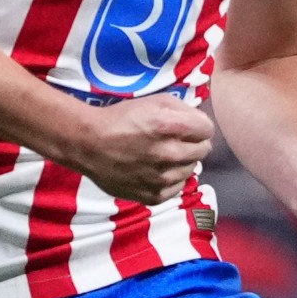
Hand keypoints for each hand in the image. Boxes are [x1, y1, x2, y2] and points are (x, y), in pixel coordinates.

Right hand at [67, 93, 216, 204]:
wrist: (89, 145)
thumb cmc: (121, 118)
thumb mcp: (154, 101)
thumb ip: (183, 109)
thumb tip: (200, 123)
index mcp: (169, 126)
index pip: (207, 129)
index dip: (198, 125)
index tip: (187, 126)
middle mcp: (169, 154)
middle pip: (203, 150)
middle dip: (192, 143)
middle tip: (175, 140)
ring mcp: (162, 178)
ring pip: (191, 169)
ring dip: (181, 161)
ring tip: (162, 155)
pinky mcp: (154, 196)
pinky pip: (177, 187)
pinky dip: (170, 178)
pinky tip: (156, 170)